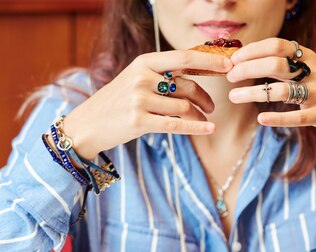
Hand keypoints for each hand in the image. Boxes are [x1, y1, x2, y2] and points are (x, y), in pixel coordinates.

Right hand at [64, 50, 232, 158]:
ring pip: (183, 107)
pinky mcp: (139, 121)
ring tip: (204, 121)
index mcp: (143, 63)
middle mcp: (142, 78)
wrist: (86, 125)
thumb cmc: (116, 103)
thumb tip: (197, 73)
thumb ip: (162, 75)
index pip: (184, 58)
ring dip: (198, 116)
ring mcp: (139, 100)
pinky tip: (209, 129)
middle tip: (212, 107)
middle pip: (187, 86)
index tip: (229, 65)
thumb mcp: (135, 80)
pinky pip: (176, 124)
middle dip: (205, 97)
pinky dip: (196, 127)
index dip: (209, 61)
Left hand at [227, 38, 315, 155]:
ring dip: (252, 93)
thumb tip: (254, 62)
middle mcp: (314, 72)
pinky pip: (296, 116)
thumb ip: (290, 66)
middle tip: (230, 77)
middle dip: (247, 69)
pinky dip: (277, 118)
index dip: (252, 51)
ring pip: (280, 90)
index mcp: (310, 58)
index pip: (277, 45)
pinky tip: (260, 119)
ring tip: (234, 97)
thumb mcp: (314, 71)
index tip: (233, 59)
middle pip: (275, 64)